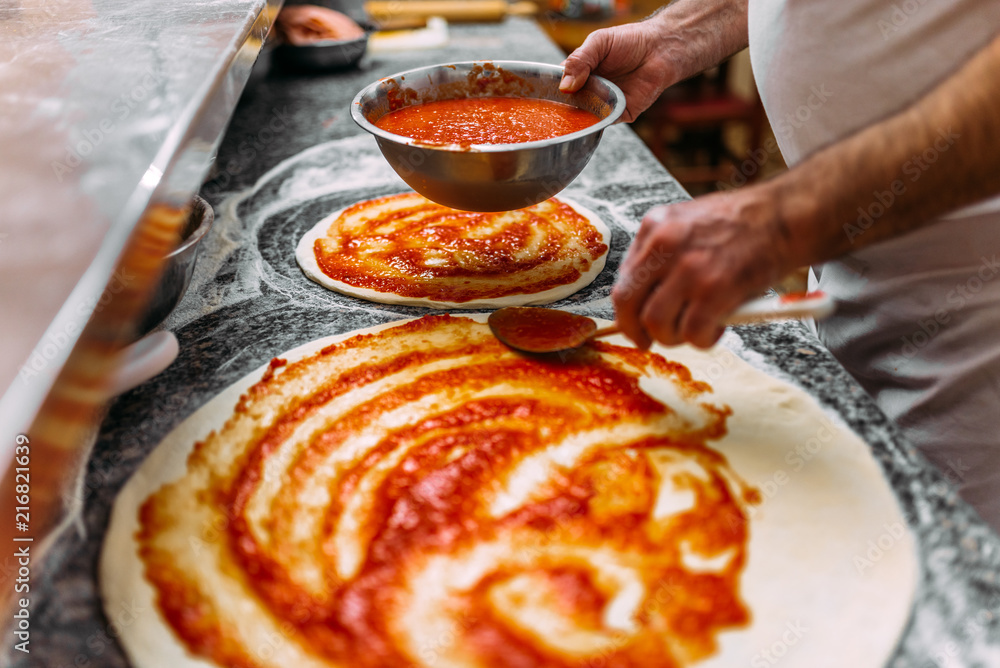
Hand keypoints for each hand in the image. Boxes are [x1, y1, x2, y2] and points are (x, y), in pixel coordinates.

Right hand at [559, 18, 676, 122]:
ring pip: (583, 118)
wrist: (661, 48)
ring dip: (576, 118)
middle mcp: (588, 91)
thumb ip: (580, 60)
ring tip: (571, 113)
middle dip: (560, 108)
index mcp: (579, 73)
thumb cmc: (630, 41)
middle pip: (567, 105)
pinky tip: (592, 116)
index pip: (558, 85)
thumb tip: (565, 86)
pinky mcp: (619, 115)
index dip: (550, 90)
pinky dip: (597, 121)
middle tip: (553, 107)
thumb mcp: (599, 42)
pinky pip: (604, 122)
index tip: (541, 93)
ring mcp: (602, 104)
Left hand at [612, 186, 793, 348]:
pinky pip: (693, 332)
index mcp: (655, 226)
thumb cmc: (741, 224)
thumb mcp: (687, 221)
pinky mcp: (715, 289)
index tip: (636, 322)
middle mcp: (665, 244)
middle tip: (650, 340)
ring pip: (657, 323)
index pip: (622, 280)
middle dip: (637, 331)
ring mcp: (689, 268)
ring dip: (673, 337)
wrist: (784, 216)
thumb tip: (642, 293)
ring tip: (693, 330)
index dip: (627, 310)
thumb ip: (661, 253)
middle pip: (628, 304)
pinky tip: (716, 328)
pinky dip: (702, 340)